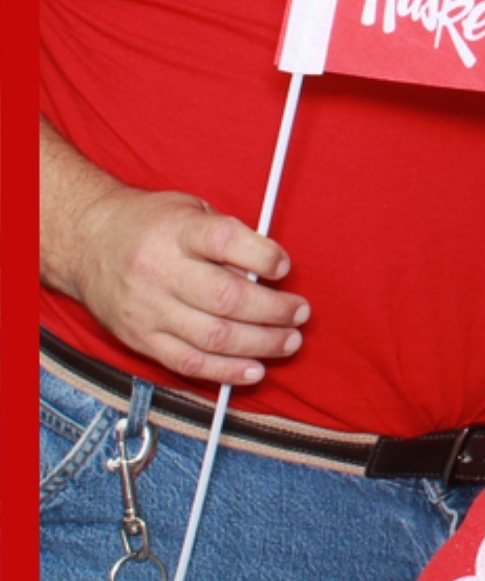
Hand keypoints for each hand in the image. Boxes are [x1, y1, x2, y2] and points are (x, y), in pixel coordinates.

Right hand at [40, 120, 307, 385]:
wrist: (87, 242)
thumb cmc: (151, 223)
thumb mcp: (190, 210)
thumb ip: (228, 235)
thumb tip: (270, 270)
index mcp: (177, 231)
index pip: (226, 242)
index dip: (263, 257)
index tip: (285, 267)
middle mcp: (160, 271)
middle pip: (227, 298)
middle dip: (274, 310)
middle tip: (300, 313)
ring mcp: (148, 309)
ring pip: (213, 336)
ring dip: (260, 344)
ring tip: (290, 341)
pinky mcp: (140, 338)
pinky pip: (188, 363)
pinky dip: (226, 371)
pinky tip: (255, 370)